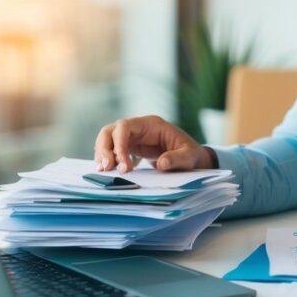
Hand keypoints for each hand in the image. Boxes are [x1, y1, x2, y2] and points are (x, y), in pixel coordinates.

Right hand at [93, 115, 216, 173]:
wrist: (192, 159)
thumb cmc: (191, 155)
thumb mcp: (189, 156)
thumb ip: (177, 159)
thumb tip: (161, 163)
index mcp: (151, 124)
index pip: (125, 127)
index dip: (119, 144)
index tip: (123, 165)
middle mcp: (139, 128)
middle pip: (111, 131)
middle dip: (105, 148)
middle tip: (106, 168)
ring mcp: (134, 137)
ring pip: (108, 140)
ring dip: (103, 154)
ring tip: (104, 171)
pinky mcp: (131, 147)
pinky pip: (113, 150)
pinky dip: (108, 159)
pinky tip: (108, 171)